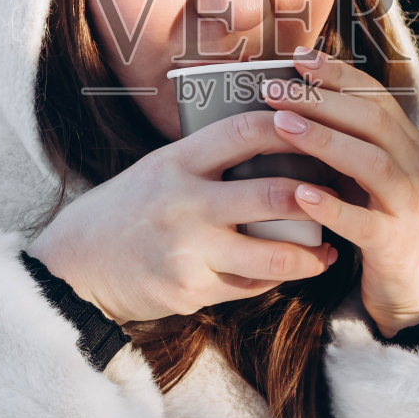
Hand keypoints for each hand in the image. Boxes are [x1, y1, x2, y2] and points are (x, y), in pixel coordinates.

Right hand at [25, 110, 338, 325]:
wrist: (77, 264)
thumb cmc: (128, 208)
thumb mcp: (159, 168)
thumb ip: (207, 156)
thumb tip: (273, 133)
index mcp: (176, 162)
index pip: (245, 131)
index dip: (290, 127)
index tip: (320, 130)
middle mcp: (183, 204)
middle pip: (272, 194)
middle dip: (316, 196)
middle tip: (340, 194)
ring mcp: (187, 251)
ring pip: (272, 254)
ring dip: (310, 252)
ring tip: (328, 247)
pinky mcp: (190, 290)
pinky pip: (250, 285)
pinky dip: (277, 277)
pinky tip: (292, 269)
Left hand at [259, 46, 418, 337]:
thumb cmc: (382, 215)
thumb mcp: (370, 170)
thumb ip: (343, 138)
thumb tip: (289, 100)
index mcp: (406, 141)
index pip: (374, 95)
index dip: (337, 73)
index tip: (297, 57)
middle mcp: (414, 165)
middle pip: (372, 121)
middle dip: (321, 100)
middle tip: (273, 90)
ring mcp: (408, 204)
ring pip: (371, 163)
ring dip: (324, 140)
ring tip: (281, 125)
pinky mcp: (395, 244)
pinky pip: (365, 223)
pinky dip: (333, 207)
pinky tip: (301, 195)